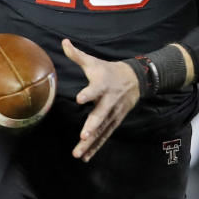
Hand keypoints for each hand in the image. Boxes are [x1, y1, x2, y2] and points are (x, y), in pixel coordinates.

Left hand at [63, 38, 138, 161]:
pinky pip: (104, 136)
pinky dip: (96, 146)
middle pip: (100, 115)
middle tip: (83, 136)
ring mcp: (113, 114)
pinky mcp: (115, 122)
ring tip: (78, 153)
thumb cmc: (108, 71)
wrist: (136, 79)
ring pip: (102, 130)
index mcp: (102, 85)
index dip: (87, 93)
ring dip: (90, 143)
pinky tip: (86, 156)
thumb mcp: (94, 62)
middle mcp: (108, 101)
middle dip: (92, 126)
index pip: (94, 89)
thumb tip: (63, 42)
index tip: (79, 98)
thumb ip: (77, 55)